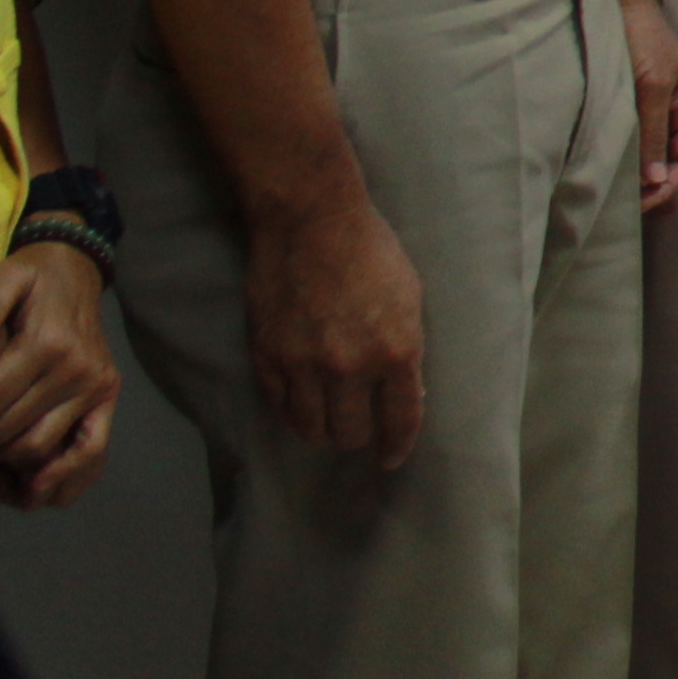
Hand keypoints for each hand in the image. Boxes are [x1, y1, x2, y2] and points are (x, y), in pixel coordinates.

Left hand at [0, 248, 116, 492]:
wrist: (78, 271)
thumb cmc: (35, 276)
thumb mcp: (8, 275)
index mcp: (49, 345)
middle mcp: (78, 372)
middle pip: (8, 434)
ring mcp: (96, 389)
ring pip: (40, 451)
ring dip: (5, 460)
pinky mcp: (106, 400)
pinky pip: (89, 454)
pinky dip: (60, 478)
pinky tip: (29, 483)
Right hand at [244, 189, 426, 470]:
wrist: (312, 220)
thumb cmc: (372, 251)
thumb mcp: (410, 299)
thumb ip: (407, 349)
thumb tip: (406, 392)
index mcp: (396, 351)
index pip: (400, 419)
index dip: (397, 446)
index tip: (392, 458)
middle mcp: (350, 366)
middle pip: (350, 434)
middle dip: (358, 438)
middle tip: (359, 431)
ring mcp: (304, 364)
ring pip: (311, 429)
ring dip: (322, 432)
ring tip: (328, 423)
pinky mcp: (267, 357)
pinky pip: (280, 406)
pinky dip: (291, 412)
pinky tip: (300, 404)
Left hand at [618, 0, 677, 217]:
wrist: (611, 3)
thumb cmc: (642, 38)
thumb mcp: (652, 85)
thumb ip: (653, 133)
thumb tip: (655, 183)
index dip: (671, 186)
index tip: (644, 203)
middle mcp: (670, 116)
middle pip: (668, 165)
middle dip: (653, 191)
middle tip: (625, 213)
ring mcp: (645, 114)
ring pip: (645, 159)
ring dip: (634, 180)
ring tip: (614, 202)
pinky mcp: (621, 110)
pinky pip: (624, 145)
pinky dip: (618, 163)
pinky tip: (603, 175)